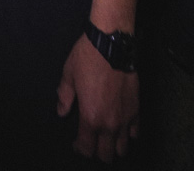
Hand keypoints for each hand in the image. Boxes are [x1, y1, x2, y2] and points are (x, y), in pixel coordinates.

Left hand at [57, 34, 138, 162]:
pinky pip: (135, 133)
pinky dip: (128, 134)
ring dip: (113, 146)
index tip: (76, 143)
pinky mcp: (137, 110)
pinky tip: (121, 127)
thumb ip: (64, 97)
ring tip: (106, 137)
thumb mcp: (69, 75)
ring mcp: (125, 118)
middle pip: (106, 155)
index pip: (86, 148)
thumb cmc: (87, 58)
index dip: (79, 149)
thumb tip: (61, 112)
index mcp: (90, 117)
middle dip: (97, 152)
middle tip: (91, 141)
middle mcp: (110, 124)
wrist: (111, 43)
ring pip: (123, 149)